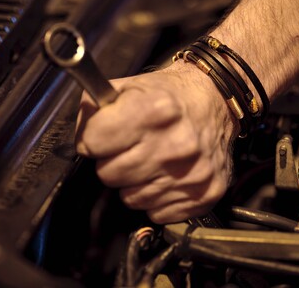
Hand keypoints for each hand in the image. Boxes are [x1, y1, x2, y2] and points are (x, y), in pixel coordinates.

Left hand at [75, 61, 237, 223]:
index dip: (93, 139)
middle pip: (108, 174)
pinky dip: (156, 198)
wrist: (216, 101)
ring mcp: (192, 173)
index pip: (93, 142)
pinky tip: (165, 175)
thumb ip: (94, 108)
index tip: (103, 135)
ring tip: (149, 160)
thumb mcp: (128, 86)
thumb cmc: (169, 96)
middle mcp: (176, 144)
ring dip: (134, 183)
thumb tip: (82, 141)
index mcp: (154, 111)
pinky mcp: (204, 194)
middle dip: (112, 162)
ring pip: (130, 199)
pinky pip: (156, 212)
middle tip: (129, 148)